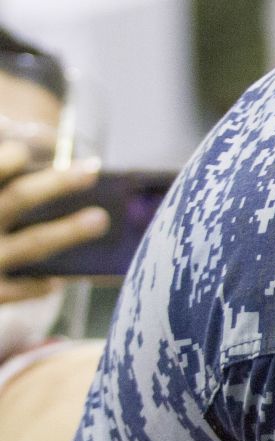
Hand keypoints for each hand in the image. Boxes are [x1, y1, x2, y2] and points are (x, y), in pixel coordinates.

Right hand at [0, 134, 105, 303]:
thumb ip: (0, 184)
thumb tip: (16, 151)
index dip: (4, 162)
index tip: (24, 152)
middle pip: (16, 200)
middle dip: (55, 185)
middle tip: (90, 172)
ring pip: (31, 244)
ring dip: (68, 232)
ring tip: (99, 219)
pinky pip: (17, 289)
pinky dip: (39, 285)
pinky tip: (57, 280)